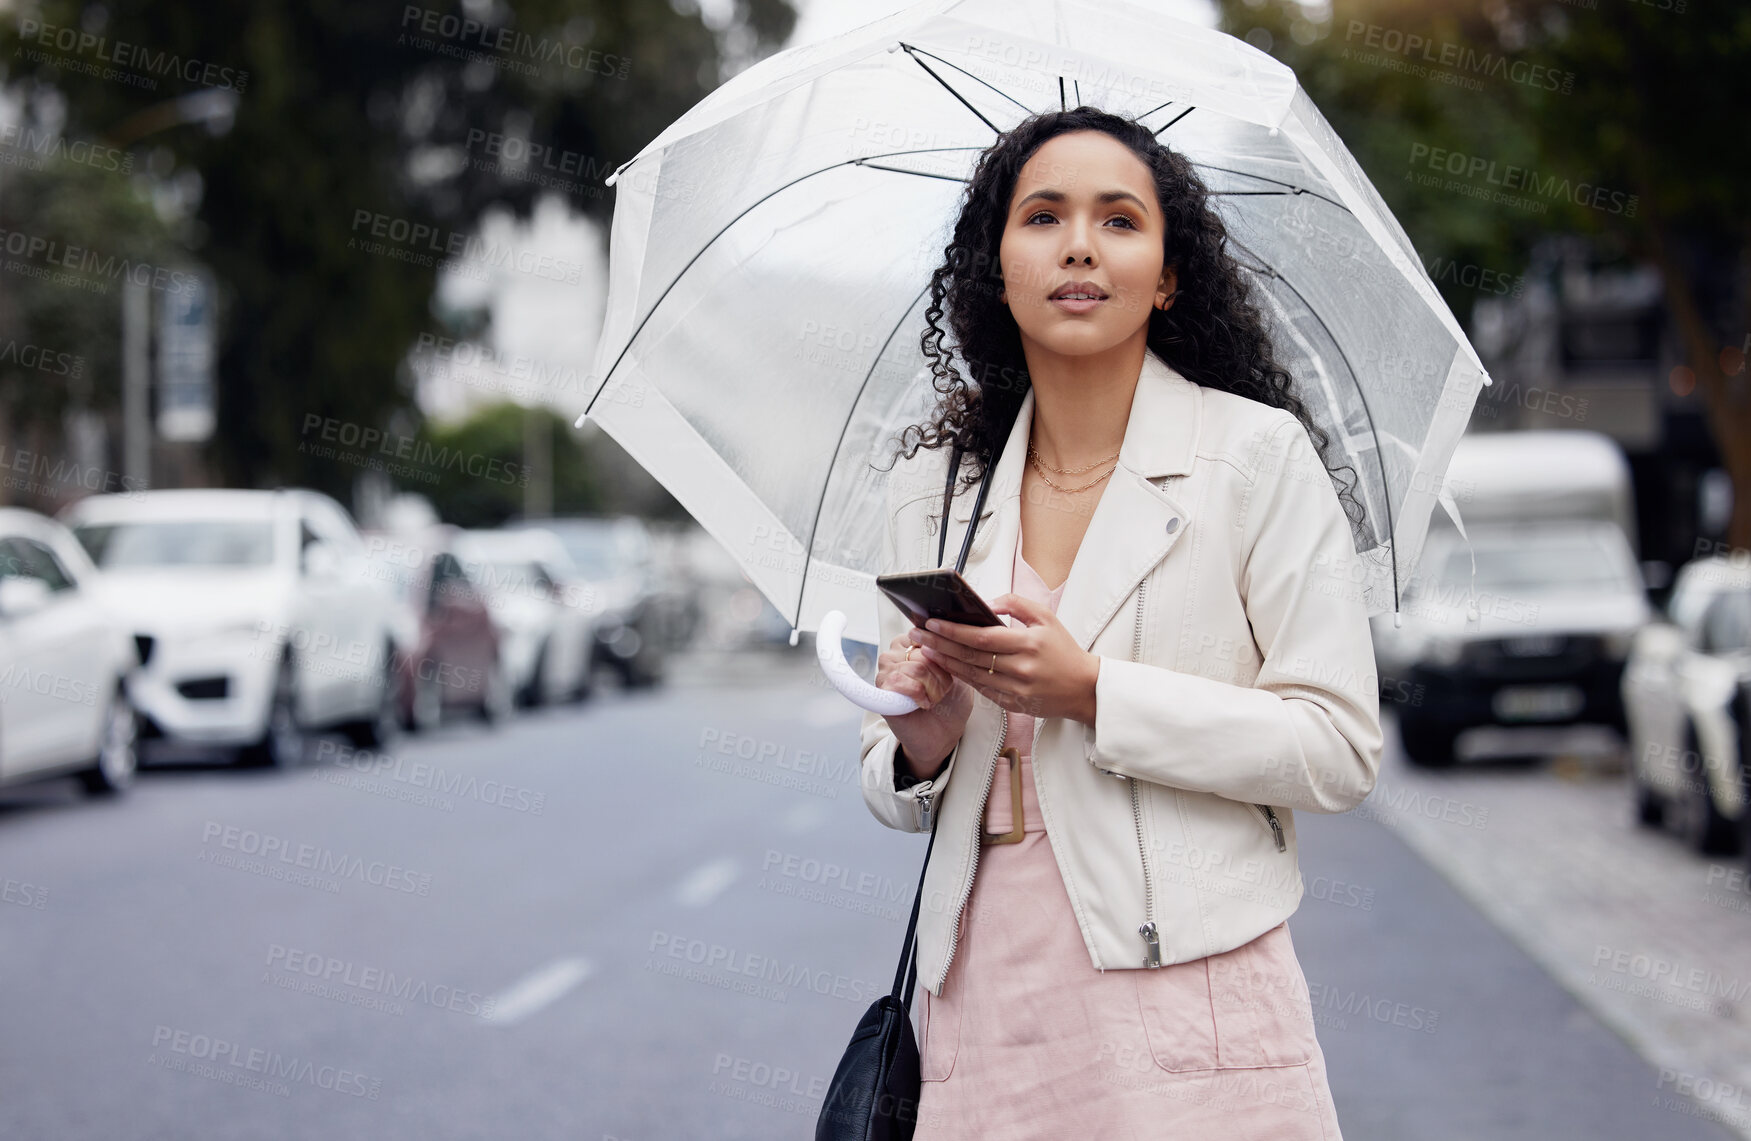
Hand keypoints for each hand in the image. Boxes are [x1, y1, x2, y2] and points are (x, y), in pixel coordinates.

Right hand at [876, 629, 973, 775]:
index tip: (948, 673)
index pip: (926, 634)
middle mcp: (894, 655)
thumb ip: (947, 649)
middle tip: (941, 692)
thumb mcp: (957, 670)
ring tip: (933, 699)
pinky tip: (923, 704)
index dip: (943, 655)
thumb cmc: (950, 702)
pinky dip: (919, 695)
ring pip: (916, 667)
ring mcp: (885, 673)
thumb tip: (937, 636)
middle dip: (940, 676)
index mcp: (910, 644)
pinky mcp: (880, 692)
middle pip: (924, 651)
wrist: (943, 734)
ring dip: (933, 688)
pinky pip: (899, 681)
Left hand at [911, 593, 1099, 724]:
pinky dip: (962, 677)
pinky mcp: (1013, 705)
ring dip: (945, 661)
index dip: (953, 631)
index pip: (982, 638)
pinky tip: (947, 665)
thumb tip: (986, 602)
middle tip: (918, 634)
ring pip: (971, 675)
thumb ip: (1016, 605)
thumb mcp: (1046, 618)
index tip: (932, 622)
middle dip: (940, 644)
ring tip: (926, 648)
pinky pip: (981, 689)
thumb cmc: (1064, 650)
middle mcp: (1020, 669)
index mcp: (1028, 644)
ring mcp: (1016, 690)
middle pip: (970, 657)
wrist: (1083, 688)